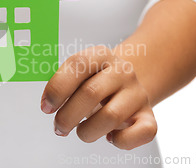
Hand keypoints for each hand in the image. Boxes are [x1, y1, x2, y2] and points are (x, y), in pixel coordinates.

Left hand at [41, 46, 156, 149]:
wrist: (126, 86)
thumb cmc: (95, 83)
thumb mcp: (78, 74)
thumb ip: (60, 83)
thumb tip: (47, 102)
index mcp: (100, 56)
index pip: (77, 64)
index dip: (56, 89)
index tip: (46, 107)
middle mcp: (122, 71)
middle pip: (90, 93)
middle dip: (67, 116)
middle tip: (59, 127)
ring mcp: (137, 94)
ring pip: (110, 117)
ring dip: (87, 131)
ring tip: (81, 131)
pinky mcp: (149, 117)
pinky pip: (140, 133)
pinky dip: (120, 141)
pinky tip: (109, 136)